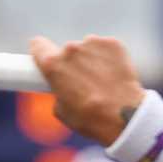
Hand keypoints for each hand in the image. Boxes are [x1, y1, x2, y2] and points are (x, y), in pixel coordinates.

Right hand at [28, 35, 144, 146]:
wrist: (124, 116)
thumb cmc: (90, 117)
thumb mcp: (61, 111)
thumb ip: (57, 90)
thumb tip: (63, 86)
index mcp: (53, 64)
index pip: (38, 46)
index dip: (41, 53)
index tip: (45, 58)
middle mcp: (71, 48)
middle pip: (67, 51)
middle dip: (72, 64)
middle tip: (83, 84)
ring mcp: (93, 43)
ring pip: (88, 49)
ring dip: (91, 61)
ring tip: (102, 83)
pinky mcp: (113, 44)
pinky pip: (106, 49)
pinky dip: (109, 59)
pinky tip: (114, 76)